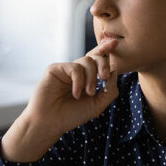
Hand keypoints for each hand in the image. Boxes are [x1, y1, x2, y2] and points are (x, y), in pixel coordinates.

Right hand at [0, 39, 119, 161]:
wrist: (50, 123)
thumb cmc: (71, 116)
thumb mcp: (97, 105)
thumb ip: (109, 90)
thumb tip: (115, 71)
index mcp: (85, 78)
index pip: (97, 60)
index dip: (105, 49)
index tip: (115, 42)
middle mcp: (76, 72)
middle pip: (94, 57)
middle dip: (103, 64)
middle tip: (104, 78)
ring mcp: (65, 70)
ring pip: (86, 61)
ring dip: (91, 78)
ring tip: (88, 93)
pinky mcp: (55, 69)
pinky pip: (75, 68)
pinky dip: (79, 81)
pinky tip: (76, 94)